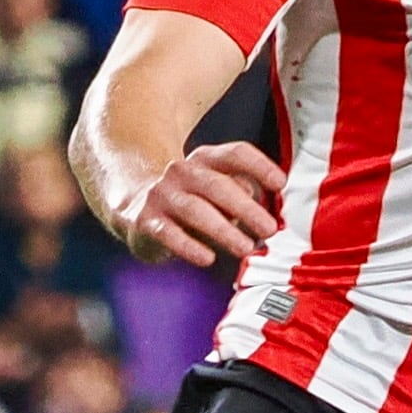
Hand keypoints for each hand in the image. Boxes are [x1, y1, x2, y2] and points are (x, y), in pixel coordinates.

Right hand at [113, 140, 284, 263]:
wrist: (131, 201)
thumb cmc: (188, 198)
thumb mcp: (214, 188)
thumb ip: (238, 192)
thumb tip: (260, 202)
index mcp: (205, 159)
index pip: (235, 154)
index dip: (259, 166)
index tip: (280, 184)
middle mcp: (182, 172)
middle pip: (218, 185)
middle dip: (247, 208)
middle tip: (269, 229)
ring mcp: (162, 195)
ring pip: (196, 210)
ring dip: (224, 230)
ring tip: (246, 248)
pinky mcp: (145, 220)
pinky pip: (169, 233)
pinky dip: (189, 246)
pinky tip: (208, 258)